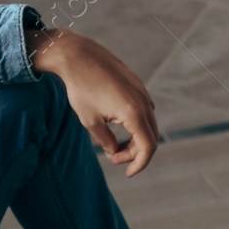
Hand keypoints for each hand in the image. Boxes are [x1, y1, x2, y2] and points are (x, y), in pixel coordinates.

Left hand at [27, 25, 160, 176]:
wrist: (77, 56)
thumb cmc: (81, 89)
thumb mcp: (90, 122)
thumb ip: (105, 141)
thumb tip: (114, 152)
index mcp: (134, 113)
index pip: (147, 147)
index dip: (140, 164)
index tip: (127, 173)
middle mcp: (143, 102)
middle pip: (150, 137)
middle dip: (135, 152)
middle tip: (113, 156)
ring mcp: (142, 91)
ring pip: (148, 123)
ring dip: (135, 138)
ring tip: (114, 143)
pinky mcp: (137, 84)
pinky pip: (144, 109)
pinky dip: (135, 123)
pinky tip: (117, 123)